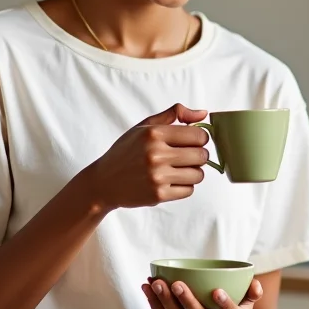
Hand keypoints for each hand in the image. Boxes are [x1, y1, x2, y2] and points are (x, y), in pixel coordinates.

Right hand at [80, 104, 209, 210]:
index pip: (199, 135)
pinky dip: (184, 186)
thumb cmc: (126, 151)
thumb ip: (174, 115)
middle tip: (187, 156)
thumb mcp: (145, 126)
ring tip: (178, 169)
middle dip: (199, 155)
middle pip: (202, 155)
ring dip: (193, 172)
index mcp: (154, 134)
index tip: (193, 141)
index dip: (200, 138)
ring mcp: (157, 176)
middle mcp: (156, 154)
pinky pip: (189, 190)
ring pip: (198, 174)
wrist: (104, 182)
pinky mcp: (158, 195)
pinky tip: (171, 180)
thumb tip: (203, 113)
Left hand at [142, 277, 263, 308]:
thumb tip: (255, 283)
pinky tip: (146, 288)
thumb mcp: (248, 304)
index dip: (225, 305)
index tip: (217, 290)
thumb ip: (252, 293)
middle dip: (187, 302)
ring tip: (155, 283)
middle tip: (176, 284)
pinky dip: (154, 305)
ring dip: (165, 303)